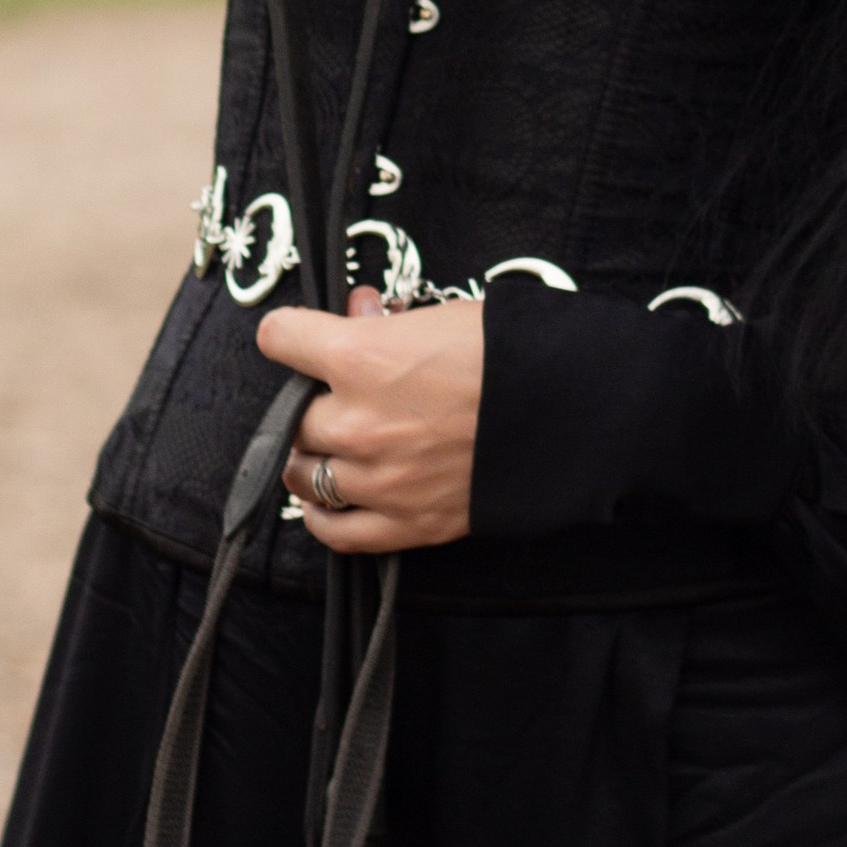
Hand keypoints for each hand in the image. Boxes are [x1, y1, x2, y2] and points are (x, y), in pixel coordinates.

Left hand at [257, 289, 484, 553]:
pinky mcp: (406, 523)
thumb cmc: (508, 353)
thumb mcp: (441, 315)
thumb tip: (359, 315)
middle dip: (311, 403)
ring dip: (312, 458)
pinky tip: (325, 503)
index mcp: (360, 357)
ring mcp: (378, 478)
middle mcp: (357, 421)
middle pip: (292, 417)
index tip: (294, 336)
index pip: (280, 338)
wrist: (566, 411)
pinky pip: (336, 531)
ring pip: (304, 475)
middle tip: (337, 396)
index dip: (288, 332)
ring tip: (331, 448)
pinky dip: (322, 517)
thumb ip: (387, 322)